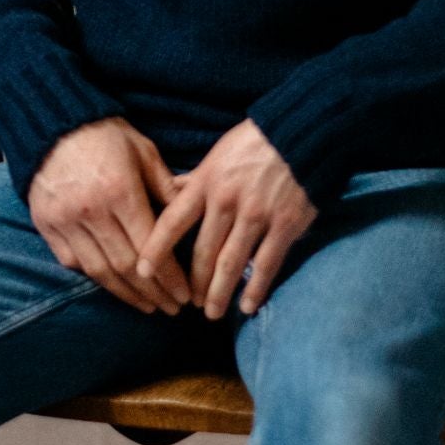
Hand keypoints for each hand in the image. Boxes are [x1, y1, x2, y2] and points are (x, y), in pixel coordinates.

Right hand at [28, 117, 195, 314]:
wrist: (52, 123)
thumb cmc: (105, 135)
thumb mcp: (144, 152)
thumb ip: (167, 188)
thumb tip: (194, 216)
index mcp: (120, 191)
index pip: (150, 246)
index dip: (169, 277)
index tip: (185, 294)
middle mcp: (91, 211)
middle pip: (126, 266)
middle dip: (153, 292)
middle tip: (172, 308)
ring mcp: (65, 220)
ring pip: (98, 271)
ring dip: (126, 294)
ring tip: (147, 305)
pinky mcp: (46, 225)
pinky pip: (72, 261)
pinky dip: (94, 277)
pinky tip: (114, 286)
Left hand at [135, 119, 316, 319]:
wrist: (302, 132)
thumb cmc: (255, 142)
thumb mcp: (217, 153)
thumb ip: (194, 179)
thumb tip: (169, 190)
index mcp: (206, 182)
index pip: (172, 221)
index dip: (155, 249)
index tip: (141, 272)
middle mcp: (226, 202)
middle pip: (202, 252)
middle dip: (192, 283)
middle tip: (187, 303)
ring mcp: (256, 215)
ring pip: (231, 263)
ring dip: (218, 292)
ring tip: (210, 312)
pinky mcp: (285, 225)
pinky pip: (266, 264)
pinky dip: (255, 288)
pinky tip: (246, 306)